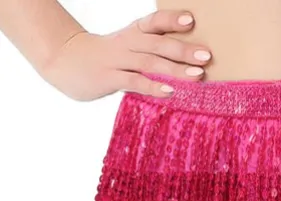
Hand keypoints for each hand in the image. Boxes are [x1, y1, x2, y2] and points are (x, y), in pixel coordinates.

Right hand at [40, 10, 211, 101]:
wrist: (65, 61)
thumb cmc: (109, 57)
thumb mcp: (129, 47)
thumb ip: (154, 51)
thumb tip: (189, 61)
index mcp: (134, 33)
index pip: (154, 22)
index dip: (171, 20)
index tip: (191, 21)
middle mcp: (128, 43)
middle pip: (158, 44)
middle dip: (184, 50)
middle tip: (207, 56)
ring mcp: (118, 60)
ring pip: (149, 62)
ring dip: (175, 69)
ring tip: (197, 75)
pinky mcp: (109, 78)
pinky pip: (134, 82)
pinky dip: (152, 86)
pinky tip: (170, 91)